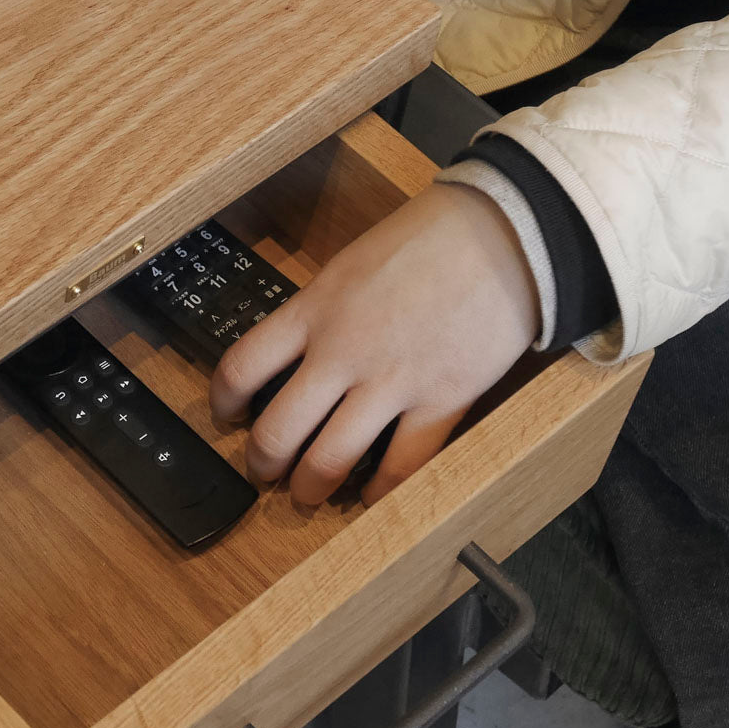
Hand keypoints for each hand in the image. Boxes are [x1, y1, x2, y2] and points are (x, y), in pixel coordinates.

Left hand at [209, 183, 540, 505]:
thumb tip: (302, 350)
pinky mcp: (441, 401)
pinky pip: (401, 467)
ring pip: (329, 460)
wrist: (505, 232)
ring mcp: (391, 380)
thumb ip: (322, 309)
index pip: (241, 368)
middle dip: (262, 464)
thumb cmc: (432, 236)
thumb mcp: (352, 262)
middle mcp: (342, 350)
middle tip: (264, 472)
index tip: (226, 416)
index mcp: (314, 309)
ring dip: (310, 488)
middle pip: (277, 431)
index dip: (223, 404)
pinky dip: (380, 492)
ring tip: (308, 493)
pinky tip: (371, 495)